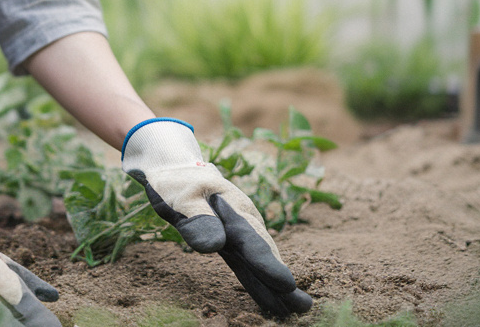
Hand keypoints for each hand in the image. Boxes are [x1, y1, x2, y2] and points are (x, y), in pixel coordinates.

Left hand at [121, 118, 312, 317]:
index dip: (268, 264)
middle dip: (282, 281)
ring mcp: (240, 234)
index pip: (253, 240)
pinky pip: (248, 265)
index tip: (286, 284)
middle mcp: (244, 223)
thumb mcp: (182, 196)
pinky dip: (260, 282)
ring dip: (275, 286)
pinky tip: (272, 301)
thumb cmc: (178, 182)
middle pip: (265, 254)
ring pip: (259, 263)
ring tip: (298, 309)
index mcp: (235, 209)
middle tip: (304, 306)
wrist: (176, 170)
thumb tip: (215, 246)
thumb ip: (198, 220)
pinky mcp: (232, 243)